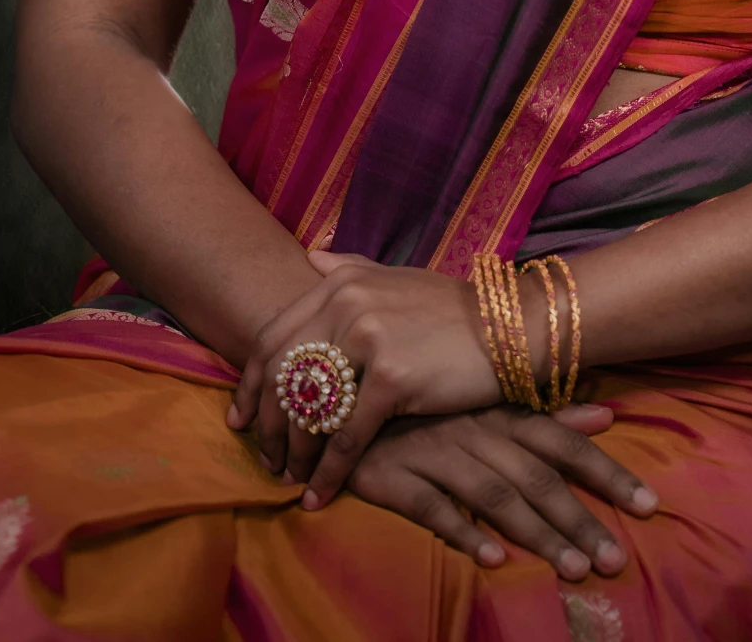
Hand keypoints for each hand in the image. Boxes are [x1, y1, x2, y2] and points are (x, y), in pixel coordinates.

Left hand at [227, 249, 503, 495]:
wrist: (511, 327)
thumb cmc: (452, 312)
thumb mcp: (395, 277)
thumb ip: (348, 267)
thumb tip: (309, 256)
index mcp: (341, 281)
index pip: (274, 337)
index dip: (250, 384)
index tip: (240, 419)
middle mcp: (346, 302)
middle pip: (281, 375)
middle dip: (266, 425)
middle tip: (264, 459)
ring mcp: (368, 337)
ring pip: (308, 408)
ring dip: (293, 454)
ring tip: (290, 479)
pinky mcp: (391, 377)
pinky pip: (346, 436)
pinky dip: (328, 472)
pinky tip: (319, 495)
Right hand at [345, 404, 656, 578]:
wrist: (342, 395)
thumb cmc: (425, 405)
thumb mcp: (486, 403)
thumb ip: (544, 413)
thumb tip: (606, 413)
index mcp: (498, 413)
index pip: (563, 442)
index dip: (606, 472)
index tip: (649, 505)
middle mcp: (474, 430)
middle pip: (538, 477)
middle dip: (581, 520)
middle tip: (616, 560)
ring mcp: (435, 452)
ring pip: (496, 495)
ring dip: (538, 534)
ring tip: (573, 570)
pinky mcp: (395, 476)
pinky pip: (433, 505)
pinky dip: (463, 531)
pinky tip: (492, 559)